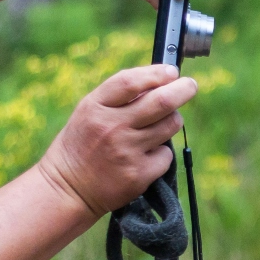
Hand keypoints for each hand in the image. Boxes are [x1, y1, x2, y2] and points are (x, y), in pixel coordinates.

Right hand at [37, 65, 197, 217]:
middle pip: (162, 101)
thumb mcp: (88, 114)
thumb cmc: (83, 145)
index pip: (129, 82)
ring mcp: (126, 151)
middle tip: (190, 85)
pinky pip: (166, 154)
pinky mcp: (139, 173)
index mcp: (94, 108)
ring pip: (170, 125)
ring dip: (172, 120)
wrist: (68, 190)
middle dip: (183, 89)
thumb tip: (159, 82)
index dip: (155, 73)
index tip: (172, 70)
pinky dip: (161, 152)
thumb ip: (118, 98)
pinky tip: (144, 157)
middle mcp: (111, 127)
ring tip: (159, 125)